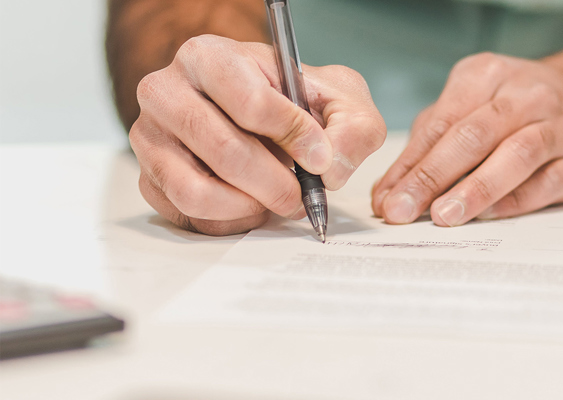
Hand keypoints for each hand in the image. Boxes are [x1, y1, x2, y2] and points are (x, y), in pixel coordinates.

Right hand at [131, 35, 384, 234]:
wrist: (256, 114)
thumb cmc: (292, 101)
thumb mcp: (338, 98)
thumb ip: (351, 126)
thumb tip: (328, 167)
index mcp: (209, 57)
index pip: (249, 101)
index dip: (292, 136)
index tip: (319, 156)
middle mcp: (166, 92)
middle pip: (224, 151)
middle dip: (276, 184)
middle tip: (301, 195)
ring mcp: (150, 138)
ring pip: (197, 191)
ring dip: (249, 206)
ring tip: (275, 200)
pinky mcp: (149, 179)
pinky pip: (187, 215)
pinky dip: (229, 220)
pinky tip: (251, 205)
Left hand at [372, 44, 562, 225]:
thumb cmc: (516, 107)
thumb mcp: (469, 106)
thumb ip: (428, 146)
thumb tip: (389, 194)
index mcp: (487, 75)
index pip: (441, 122)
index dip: (410, 163)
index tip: (388, 197)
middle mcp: (526, 96)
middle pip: (473, 136)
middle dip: (432, 177)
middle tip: (404, 210)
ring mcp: (559, 127)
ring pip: (516, 156)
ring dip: (475, 190)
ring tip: (444, 215)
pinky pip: (546, 183)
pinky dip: (514, 201)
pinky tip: (488, 216)